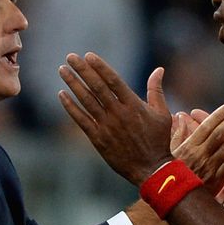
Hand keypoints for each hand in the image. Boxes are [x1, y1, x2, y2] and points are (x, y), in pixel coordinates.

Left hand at [58, 52, 172, 185]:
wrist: (151, 169)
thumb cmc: (158, 140)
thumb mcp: (162, 113)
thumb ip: (156, 90)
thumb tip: (158, 69)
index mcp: (133, 105)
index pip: (113, 80)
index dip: (100, 67)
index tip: (88, 55)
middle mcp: (118, 113)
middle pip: (96, 87)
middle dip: (82, 70)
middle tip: (70, 57)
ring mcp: (107, 126)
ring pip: (86, 101)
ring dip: (73, 84)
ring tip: (62, 70)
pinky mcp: (98, 139)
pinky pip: (81, 120)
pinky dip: (70, 107)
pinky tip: (61, 95)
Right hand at [171, 103, 223, 194]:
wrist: (169, 198)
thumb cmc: (166, 173)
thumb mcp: (168, 151)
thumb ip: (176, 134)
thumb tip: (179, 117)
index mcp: (188, 147)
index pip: (206, 127)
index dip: (218, 115)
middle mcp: (200, 156)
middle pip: (220, 135)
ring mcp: (209, 169)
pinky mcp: (215, 182)